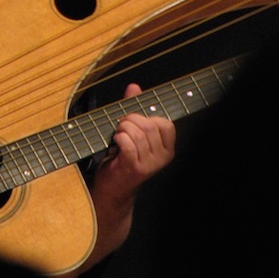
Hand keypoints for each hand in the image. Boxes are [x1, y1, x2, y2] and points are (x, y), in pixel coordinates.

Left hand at [93, 83, 175, 204]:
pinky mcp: (135, 168)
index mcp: (166, 149)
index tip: (135, 122)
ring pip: (136, 132)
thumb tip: (134, 87)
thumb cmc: (121, 160)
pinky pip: (127, 142)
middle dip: (129, 120)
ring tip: (117, 137)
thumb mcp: (131, 132)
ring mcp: (150, 164)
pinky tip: (115, 145)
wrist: (112, 190)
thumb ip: (134, 108)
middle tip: (121, 128)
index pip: (165, 123)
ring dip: (121, 129)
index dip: (146, 117)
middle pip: (148, 124)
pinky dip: (118, 138)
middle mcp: (162, 158)